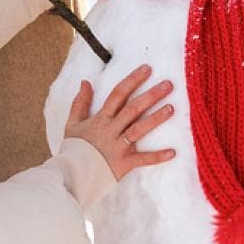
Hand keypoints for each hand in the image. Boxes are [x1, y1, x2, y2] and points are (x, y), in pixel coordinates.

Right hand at [63, 64, 176, 178]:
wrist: (71, 174)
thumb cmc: (73, 149)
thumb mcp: (72, 123)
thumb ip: (80, 102)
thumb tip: (85, 82)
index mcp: (101, 119)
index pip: (118, 94)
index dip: (133, 80)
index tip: (147, 69)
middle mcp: (111, 130)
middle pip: (133, 109)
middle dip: (151, 95)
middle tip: (168, 85)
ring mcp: (118, 147)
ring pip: (139, 130)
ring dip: (156, 119)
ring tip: (172, 108)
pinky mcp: (124, 163)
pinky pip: (142, 159)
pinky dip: (157, 157)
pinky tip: (173, 152)